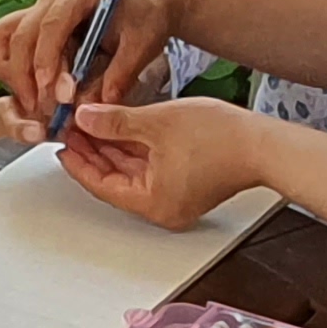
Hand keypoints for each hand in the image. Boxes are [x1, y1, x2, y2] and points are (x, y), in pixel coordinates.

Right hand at [0, 0, 185, 129]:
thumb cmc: (146, 16)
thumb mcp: (143, 44)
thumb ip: (121, 74)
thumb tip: (96, 105)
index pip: (51, 25)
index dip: (47, 61)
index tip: (54, 93)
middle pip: (20, 35)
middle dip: (27, 77)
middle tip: (45, 110)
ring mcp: (39, 8)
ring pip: (4, 39)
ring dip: (13, 74)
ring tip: (35, 104)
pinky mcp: (35, 22)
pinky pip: (8, 45)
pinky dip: (12, 71)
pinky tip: (33, 92)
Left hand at [56, 97, 266, 230]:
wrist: (264, 143)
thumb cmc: (221, 138)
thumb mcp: (156, 122)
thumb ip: (114, 122)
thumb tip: (83, 119)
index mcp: (151, 203)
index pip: (100, 184)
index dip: (77, 161)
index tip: (62, 141)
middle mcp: (161, 208)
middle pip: (114, 179)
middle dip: (92, 151)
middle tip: (72, 127)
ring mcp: (174, 198)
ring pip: (131, 172)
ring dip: (112, 148)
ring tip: (90, 123)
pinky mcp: (186, 185)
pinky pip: (149, 168)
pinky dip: (134, 149)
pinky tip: (120, 128)